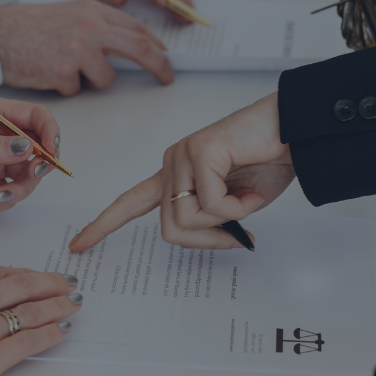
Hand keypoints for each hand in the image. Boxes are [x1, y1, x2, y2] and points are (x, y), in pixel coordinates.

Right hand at [0, 0, 172, 95]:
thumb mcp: (69, 15)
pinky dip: (66, 87)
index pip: (136, 27)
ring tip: (63, 68)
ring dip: (91, 81)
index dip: (155, 44)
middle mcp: (91, 27)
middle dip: (159, 65)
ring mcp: (79, 50)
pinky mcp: (65, 72)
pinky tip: (48, 72)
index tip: (164, 56)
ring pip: (106, 78)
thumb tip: (126, 45)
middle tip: (167, 77)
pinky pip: (78, 89)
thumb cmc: (28, 28)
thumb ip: (98, 26)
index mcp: (93, 11)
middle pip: (139, 48)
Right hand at [0, 267, 81, 375]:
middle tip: (65, 282)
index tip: (33, 274)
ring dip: (56, 306)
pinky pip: (25, 345)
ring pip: (28, 312)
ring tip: (73, 303)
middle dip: (47, 283)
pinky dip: (48, 336)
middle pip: (18, 286)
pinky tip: (61, 332)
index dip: (19, 273)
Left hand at [69, 92, 294, 251]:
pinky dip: (239, 207)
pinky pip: (210, 203)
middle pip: (170, 230)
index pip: (130, 203)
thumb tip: (215, 240)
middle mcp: (172, 163)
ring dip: (226, 221)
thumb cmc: (270, 160)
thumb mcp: (237, 205)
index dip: (104, 225)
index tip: (79, 245)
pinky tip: (252, 189)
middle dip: (208, 239)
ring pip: (187, 219)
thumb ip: (213, 221)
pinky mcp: (199, 151)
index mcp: (175, 175)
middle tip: (240, 230)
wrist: (296, 130)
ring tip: (248, 198)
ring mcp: (182, 155)